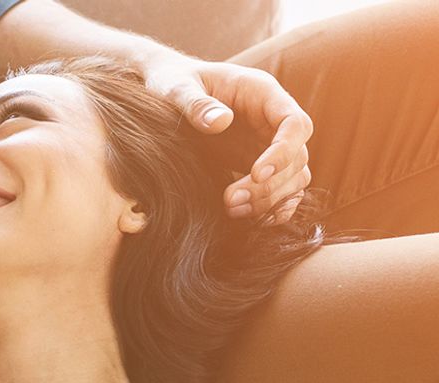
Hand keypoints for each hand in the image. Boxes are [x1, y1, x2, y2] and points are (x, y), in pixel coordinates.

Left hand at [141, 53, 312, 223]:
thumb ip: (195, 103)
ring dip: (269, 199)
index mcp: (262, 93)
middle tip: (230, 200)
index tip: (256, 174)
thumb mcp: (176, 86)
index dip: (283, 152)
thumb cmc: (173, 82)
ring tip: (230, 209)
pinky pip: (281, 188)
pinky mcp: (257, 162)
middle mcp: (273, 119)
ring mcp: (268, 142)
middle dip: (270, 185)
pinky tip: (249, 218)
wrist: (167, 90)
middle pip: (298, 157)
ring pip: (293, 177)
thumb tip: (220, 122)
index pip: (295, 124)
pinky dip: (272, 206)